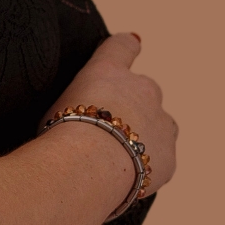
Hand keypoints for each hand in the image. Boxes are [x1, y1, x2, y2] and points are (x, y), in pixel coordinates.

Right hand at [50, 30, 178, 196]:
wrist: (87, 166)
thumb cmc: (60, 135)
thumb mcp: (57, 108)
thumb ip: (74, 107)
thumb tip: (74, 120)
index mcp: (108, 71)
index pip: (122, 46)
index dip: (127, 46)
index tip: (134, 44)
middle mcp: (142, 89)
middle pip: (146, 90)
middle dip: (133, 107)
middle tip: (108, 131)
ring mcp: (161, 123)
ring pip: (161, 126)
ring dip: (146, 136)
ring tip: (120, 159)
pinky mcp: (168, 158)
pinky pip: (159, 161)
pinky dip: (146, 168)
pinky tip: (124, 180)